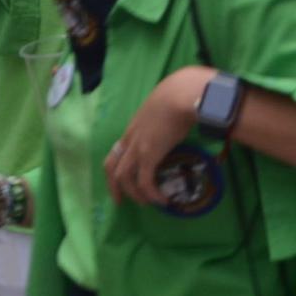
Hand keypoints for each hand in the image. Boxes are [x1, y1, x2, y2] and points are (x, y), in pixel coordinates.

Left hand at [105, 66, 212, 206]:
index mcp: (134, 128)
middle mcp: (131, 139)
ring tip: (148, 202)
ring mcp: (138, 147)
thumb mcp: (167, 109)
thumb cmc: (179, 96)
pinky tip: (163, 200)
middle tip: (120, 202)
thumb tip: (184, 121)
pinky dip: (151, 194)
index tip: (121, 181)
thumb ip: (168, 118)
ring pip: (123, 177)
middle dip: (114, 187)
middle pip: (111, 167)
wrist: (182, 93)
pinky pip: (144, 181)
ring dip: (134, 194)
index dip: (116, 167)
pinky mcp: (149, 155)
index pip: (116, 150)